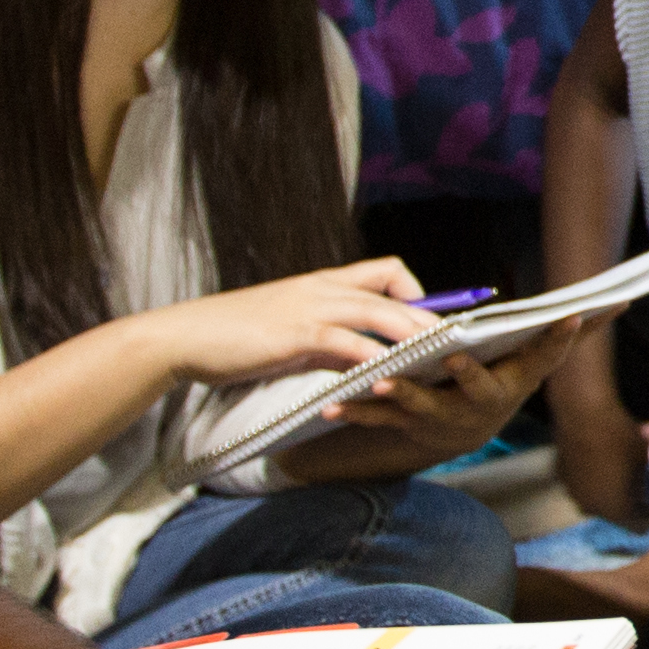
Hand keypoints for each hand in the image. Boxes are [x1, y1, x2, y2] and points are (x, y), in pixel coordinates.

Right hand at [146, 256, 434, 399]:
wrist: (186, 337)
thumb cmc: (234, 336)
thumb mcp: (290, 334)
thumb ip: (328, 341)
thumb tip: (363, 360)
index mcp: (322, 283)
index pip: (385, 271)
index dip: (418, 290)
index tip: (442, 315)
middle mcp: (322, 288)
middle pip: (393, 289)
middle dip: (431, 313)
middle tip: (462, 337)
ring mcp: (310, 308)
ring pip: (379, 312)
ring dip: (415, 332)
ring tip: (443, 353)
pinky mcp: (297, 335)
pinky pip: (348, 344)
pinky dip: (373, 359)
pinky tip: (390, 377)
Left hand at [268, 324, 557, 479]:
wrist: (462, 431)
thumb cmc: (504, 381)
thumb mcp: (538, 359)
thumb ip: (573, 333)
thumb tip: (624, 301)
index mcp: (514, 381)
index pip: (543, 357)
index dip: (558, 339)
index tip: (568, 315)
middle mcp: (481, 403)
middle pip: (477, 390)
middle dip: (466, 376)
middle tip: (454, 359)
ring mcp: (442, 417)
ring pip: (421, 406)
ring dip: (400, 395)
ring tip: (379, 379)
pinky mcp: (404, 424)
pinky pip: (378, 419)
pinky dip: (354, 411)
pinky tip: (331, 403)